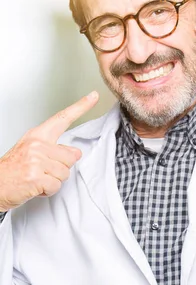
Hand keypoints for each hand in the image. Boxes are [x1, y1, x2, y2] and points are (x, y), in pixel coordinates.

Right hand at [0, 92, 98, 211]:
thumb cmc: (11, 170)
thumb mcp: (30, 152)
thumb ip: (54, 149)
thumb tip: (75, 152)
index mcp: (37, 136)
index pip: (62, 118)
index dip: (80, 107)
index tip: (93, 96)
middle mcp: (37, 145)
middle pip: (71, 157)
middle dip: (60, 168)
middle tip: (41, 170)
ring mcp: (36, 161)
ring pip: (65, 173)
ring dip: (53, 180)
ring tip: (36, 178)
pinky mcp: (36, 177)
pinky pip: (56, 186)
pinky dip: (48, 190)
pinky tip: (35, 187)